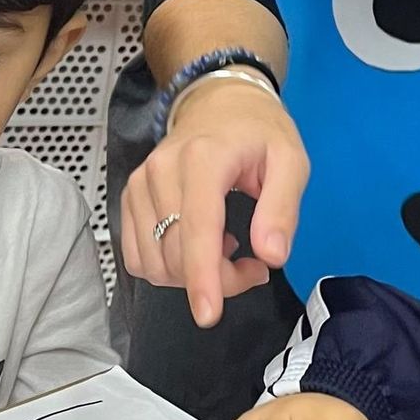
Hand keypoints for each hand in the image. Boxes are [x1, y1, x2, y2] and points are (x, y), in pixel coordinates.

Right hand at [121, 74, 309, 326]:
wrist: (218, 103)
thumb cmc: (258, 132)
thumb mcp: (291, 161)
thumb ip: (283, 208)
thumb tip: (271, 256)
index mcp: (203, 159)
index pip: (196, 228)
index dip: (202, 277)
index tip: (208, 316)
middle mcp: (160, 171)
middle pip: (176, 254)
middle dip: (218, 279)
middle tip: (255, 265)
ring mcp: (138, 185)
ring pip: (154, 263)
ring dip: (193, 277)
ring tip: (230, 252)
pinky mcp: (129, 199)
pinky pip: (139, 257)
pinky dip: (170, 268)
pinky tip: (200, 246)